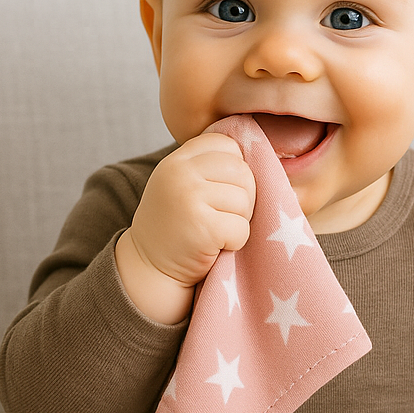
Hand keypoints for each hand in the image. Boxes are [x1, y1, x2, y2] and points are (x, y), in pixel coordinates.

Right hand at [116, 133, 255, 323]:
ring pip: (245, 201)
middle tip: (224, 216)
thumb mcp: (184, 185)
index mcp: (178, 160)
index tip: (223, 191)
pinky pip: (242, 228)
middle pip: (242, 172)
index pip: (227, 144)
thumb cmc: (177, 226)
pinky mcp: (203, 227)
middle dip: (244, 197)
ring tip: (217, 231)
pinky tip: (216, 246)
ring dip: (240, 221)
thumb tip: (263, 156)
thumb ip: (210, 167)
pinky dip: (236, 242)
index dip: (236, 168)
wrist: (150, 268)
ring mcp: (189, 198)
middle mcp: (180, 173)